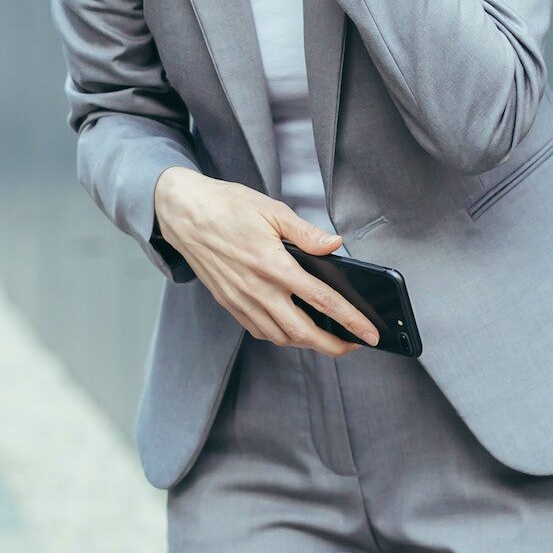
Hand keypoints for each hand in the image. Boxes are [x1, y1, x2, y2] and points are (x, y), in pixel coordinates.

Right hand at [153, 166, 380, 355]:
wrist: (183, 214)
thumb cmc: (226, 206)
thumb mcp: (271, 209)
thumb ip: (305, 232)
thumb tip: (335, 244)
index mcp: (273, 264)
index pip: (322, 300)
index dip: (350, 321)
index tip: (369, 334)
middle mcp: (257, 289)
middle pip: (303, 332)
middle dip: (333, 346)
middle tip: (353, 346)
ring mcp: (241, 300)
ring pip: (281, 337)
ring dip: (307, 343)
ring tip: (327, 338)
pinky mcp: (229, 303)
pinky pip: (260, 331)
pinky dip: (281, 336)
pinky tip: (292, 328)